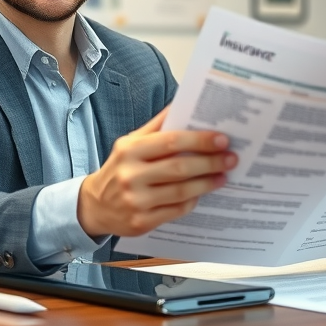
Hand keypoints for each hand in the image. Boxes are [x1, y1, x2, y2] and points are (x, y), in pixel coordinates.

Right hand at [77, 107, 236, 237]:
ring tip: (223, 176)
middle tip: (231, 158)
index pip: (170, 142)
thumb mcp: (130, 143)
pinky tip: (202, 193)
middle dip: (210, 163)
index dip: (199, 141)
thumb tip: (182, 103)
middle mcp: (130, 175)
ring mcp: (136, 201)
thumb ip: (156, 126)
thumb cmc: (120, 168)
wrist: (95, 205)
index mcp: (130, 150)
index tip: (221, 139)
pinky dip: (192, 201)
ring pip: (181, 191)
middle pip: (179, 168)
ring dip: (207, 183)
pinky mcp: (142, 222)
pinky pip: (176, 210)